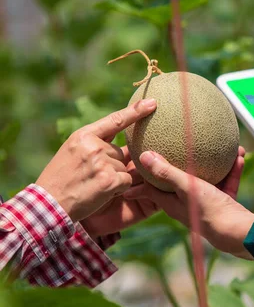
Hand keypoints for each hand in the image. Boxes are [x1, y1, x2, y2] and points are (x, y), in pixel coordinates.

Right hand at [36, 99, 156, 221]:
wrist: (48, 204)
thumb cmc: (61, 179)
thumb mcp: (72, 151)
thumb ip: (94, 144)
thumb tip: (122, 146)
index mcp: (84, 136)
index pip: (115, 120)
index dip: (136, 111)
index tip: (152, 102)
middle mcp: (94, 146)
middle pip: (121, 152)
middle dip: (112, 165)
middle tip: (90, 176)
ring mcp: (102, 162)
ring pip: (124, 168)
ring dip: (114, 178)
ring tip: (92, 184)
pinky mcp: (109, 180)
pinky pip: (126, 181)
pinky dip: (118, 189)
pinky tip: (100, 193)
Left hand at [123, 146, 253, 258]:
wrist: (236, 231)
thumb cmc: (207, 211)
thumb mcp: (185, 187)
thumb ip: (167, 172)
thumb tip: (144, 155)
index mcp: (172, 202)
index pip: (149, 189)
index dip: (139, 180)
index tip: (130, 168)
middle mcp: (187, 203)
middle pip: (178, 181)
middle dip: (176, 165)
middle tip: (171, 148)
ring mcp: (206, 203)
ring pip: (207, 179)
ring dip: (211, 164)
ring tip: (217, 147)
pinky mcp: (224, 202)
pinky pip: (227, 182)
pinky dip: (232, 170)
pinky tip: (239, 156)